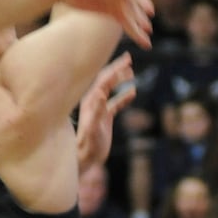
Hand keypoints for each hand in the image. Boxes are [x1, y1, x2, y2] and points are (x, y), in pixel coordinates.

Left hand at [76, 54, 136, 169]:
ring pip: (110, 89)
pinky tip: (133, 93)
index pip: (103, 80)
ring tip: (130, 70)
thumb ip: (96, 112)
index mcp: (90, 101)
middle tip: (128, 57)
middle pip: (105, 80)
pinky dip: (123, 97)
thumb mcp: (93, 129)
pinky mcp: (103, 117)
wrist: (85, 159)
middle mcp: (92, 102)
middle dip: (116, 68)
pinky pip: (115, 103)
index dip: (114, 69)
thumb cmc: (88, 146)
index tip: (126, 60)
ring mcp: (98, 108)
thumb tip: (101, 94)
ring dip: (120, 79)